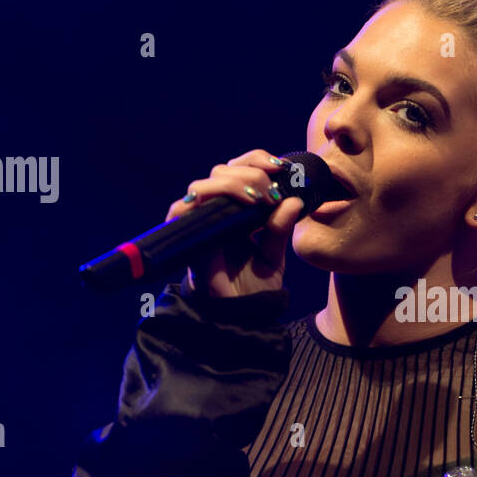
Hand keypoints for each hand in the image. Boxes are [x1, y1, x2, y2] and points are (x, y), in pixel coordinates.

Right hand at [165, 149, 305, 297]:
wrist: (240, 317)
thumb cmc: (254, 287)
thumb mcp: (274, 255)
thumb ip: (280, 229)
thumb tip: (295, 200)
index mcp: (237, 210)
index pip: (239, 169)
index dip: (257, 160)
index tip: (282, 167)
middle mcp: (215, 212)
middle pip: (222, 171)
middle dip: (251, 172)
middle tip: (272, 192)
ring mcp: (198, 224)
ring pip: (203, 184)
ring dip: (232, 184)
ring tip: (259, 199)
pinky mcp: (185, 239)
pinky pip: (180, 210)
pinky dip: (202, 202)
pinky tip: (231, 207)